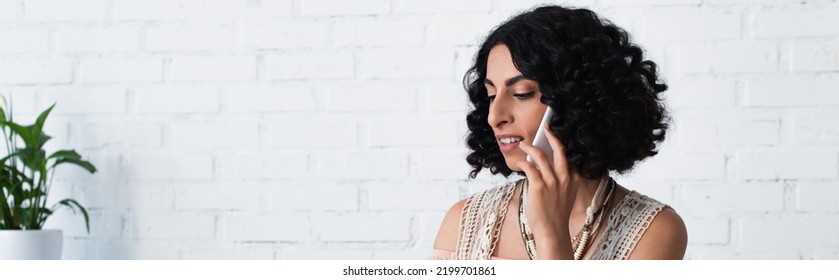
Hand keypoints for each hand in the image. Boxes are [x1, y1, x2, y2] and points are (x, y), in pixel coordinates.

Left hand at [516, 124, 584, 258]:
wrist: (552, 231)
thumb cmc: (555, 213)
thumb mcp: (564, 194)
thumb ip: (559, 178)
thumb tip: (542, 162)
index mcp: (573, 178)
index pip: (570, 154)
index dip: (562, 142)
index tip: (555, 133)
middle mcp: (565, 177)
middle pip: (560, 149)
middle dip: (552, 135)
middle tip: (545, 127)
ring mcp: (552, 182)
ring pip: (540, 155)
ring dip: (530, 146)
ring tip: (523, 144)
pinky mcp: (539, 187)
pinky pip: (529, 167)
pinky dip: (524, 162)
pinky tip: (521, 162)